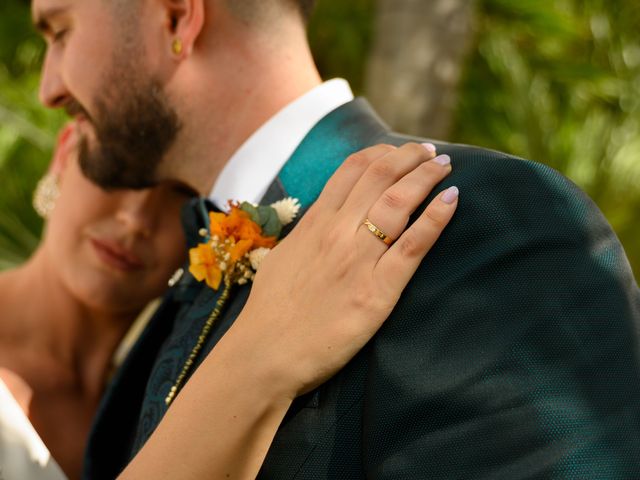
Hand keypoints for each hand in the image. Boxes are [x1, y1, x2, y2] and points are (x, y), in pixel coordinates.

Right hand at [120, 143, 458, 479]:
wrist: (266, 353)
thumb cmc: (270, 310)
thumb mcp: (284, 256)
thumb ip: (309, 232)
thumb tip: (327, 216)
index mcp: (314, 223)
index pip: (352, 170)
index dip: (380, 153)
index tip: (397, 151)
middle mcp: (337, 233)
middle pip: (380, 177)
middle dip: (409, 157)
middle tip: (428, 152)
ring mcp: (358, 260)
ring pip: (398, 202)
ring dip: (425, 176)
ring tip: (443, 166)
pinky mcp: (377, 291)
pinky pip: (412, 246)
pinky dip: (435, 219)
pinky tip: (452, 199)